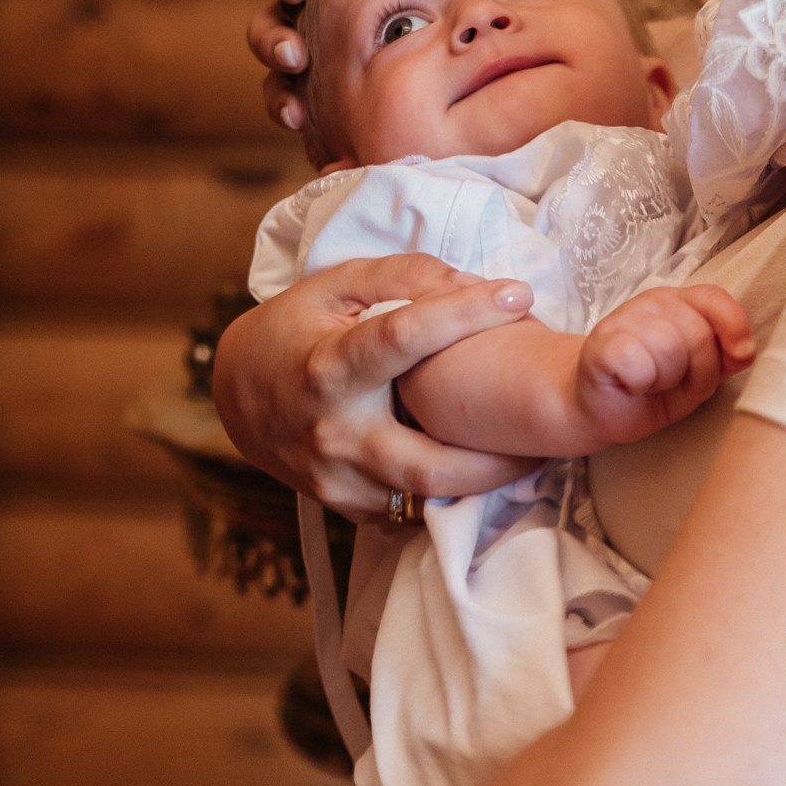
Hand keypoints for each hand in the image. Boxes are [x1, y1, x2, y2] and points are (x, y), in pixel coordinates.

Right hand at [214, 253, 545, 520]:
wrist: (237, 396)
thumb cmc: (295, 329)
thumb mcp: (335, 285)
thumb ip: (401, 275)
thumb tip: (470, 282)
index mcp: (328, 366)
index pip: (402, 337)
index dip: (463, 313)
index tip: (517, 295)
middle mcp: (332, 431)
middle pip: (426, 457)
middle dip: (497, 454)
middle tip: (548, 430)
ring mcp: (335, 477)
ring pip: (424, 496)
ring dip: (483, 481)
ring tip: (529, 454)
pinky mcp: (343, 504)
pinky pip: (408, 510)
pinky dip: (448, 492)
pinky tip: (477, 469)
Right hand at [246, 0, 431, 132]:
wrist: (464, 38)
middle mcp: (309, 12)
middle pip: (270, 19)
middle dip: (273, 37)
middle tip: (295, 54)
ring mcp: (313, 56)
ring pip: (278, 70)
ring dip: (278, 86)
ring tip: (295, 107)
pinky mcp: (323, 96)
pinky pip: (295, 107)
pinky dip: (293, 114)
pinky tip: (304, 127)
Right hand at [571, 285, 753, 446]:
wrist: (599, 407)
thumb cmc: (651, 389)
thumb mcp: (698, 375)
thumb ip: (724, 357)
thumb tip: (746, 351)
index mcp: (680, 304)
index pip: (714, 298)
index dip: (733, 325)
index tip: (740, 355)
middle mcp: (652, 303)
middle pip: (698, 334)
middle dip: (697, 372)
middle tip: (673, 383)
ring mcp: (622, 319)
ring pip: (670, 349)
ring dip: (666, 379)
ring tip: (650, 383)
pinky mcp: (599, 344)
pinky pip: (636, 361)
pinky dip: (639, 381)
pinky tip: (630, 383)